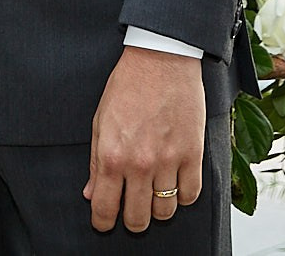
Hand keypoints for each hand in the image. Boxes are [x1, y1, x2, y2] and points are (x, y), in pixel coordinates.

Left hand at [83, 45, 204, 233]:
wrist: (160, 60)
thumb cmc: (127, 87)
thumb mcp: (100, 122)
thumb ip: (96, 163)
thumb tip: (91, 194)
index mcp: (112, 155)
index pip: (105, 208)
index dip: (103, 222)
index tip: (104, 223)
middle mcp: (140, 164)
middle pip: (138, 218)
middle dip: (132, 221)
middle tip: (131, 213)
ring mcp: (168, 161)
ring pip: (165, 211)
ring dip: (157, 209)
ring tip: (153, 196)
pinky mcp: (193, 154)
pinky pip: (190, 195)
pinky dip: (182, 197)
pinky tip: (174, 185)